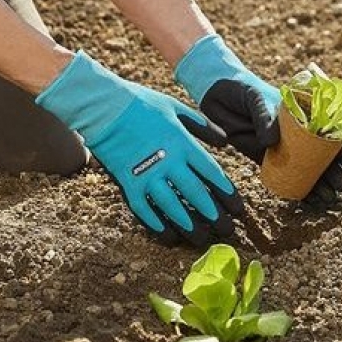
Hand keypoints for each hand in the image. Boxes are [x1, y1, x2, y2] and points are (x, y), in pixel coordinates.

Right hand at [37, 51, 243, 246]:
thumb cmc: (141, 103)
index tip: (238, 209)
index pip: (212, 174)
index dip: (227, 193)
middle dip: (214, 215)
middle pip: (196, 194)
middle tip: (226, 231)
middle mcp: (169, 162)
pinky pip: (143, 209)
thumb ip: (202, 125)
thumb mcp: (176, 107)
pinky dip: (156, 224)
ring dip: (189, 225)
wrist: (104, 106)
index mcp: (183, 143)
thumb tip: (224, 141)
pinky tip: (168, 236)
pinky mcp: (127, 182)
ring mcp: (147, 174)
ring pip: (172, 207)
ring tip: (202, 239)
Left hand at [174, 35, 341, 211]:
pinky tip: (308, 200)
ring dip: (319, 183)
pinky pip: (284, 175)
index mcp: (301, 112)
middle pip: (321, 153)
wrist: (216, 93)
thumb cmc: (240, 89)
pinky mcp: (264, 157)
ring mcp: (281, 145)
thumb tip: (271, 142)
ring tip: (328, 197)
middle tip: (340, 185)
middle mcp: (295, 131)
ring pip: (306, 167)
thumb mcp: (254, 98)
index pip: (329, 130)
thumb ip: (264, 118)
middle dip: (333, 170)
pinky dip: (296, 187)